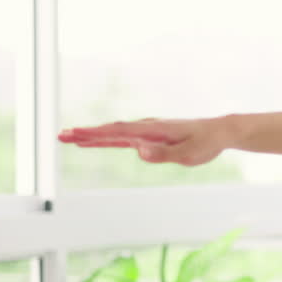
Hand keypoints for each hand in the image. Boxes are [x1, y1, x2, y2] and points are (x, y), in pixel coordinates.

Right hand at [57, 116, 229, 166]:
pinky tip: (95, 142)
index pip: (119, 132)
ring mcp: (148, 131)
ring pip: (114, 134)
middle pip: (111, 131)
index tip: (75, 134)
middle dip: (86, 134)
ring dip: (93, 136)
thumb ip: (163, 153)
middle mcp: (148, 127)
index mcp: (154, 130)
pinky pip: (123, 138)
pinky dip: (107, 139)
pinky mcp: (151, 137)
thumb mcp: (187, 153)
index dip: (96, 133)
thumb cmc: (205, 143)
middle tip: (62, 136)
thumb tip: (138, 150)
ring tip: (70, 138)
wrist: (219, 132)